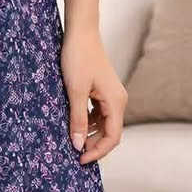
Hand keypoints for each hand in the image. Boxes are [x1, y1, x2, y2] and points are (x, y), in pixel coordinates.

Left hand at [59, 28, 127, 163]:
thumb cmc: (78, 58)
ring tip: (73, 140)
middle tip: (75, 153)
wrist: (81, 32)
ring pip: (104, 123)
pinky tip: (75, 122)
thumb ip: (77, 119)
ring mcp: (111, 94)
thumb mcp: (74, 91)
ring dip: (90, 133)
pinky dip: (88, 121)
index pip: (112, 137)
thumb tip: (78, 145)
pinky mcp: (102, 89)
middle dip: (94, 145)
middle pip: (110, 132)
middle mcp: (118, 100)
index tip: (80, 160)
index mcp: (116, 102)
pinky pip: (99, 112)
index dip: (97, 152)